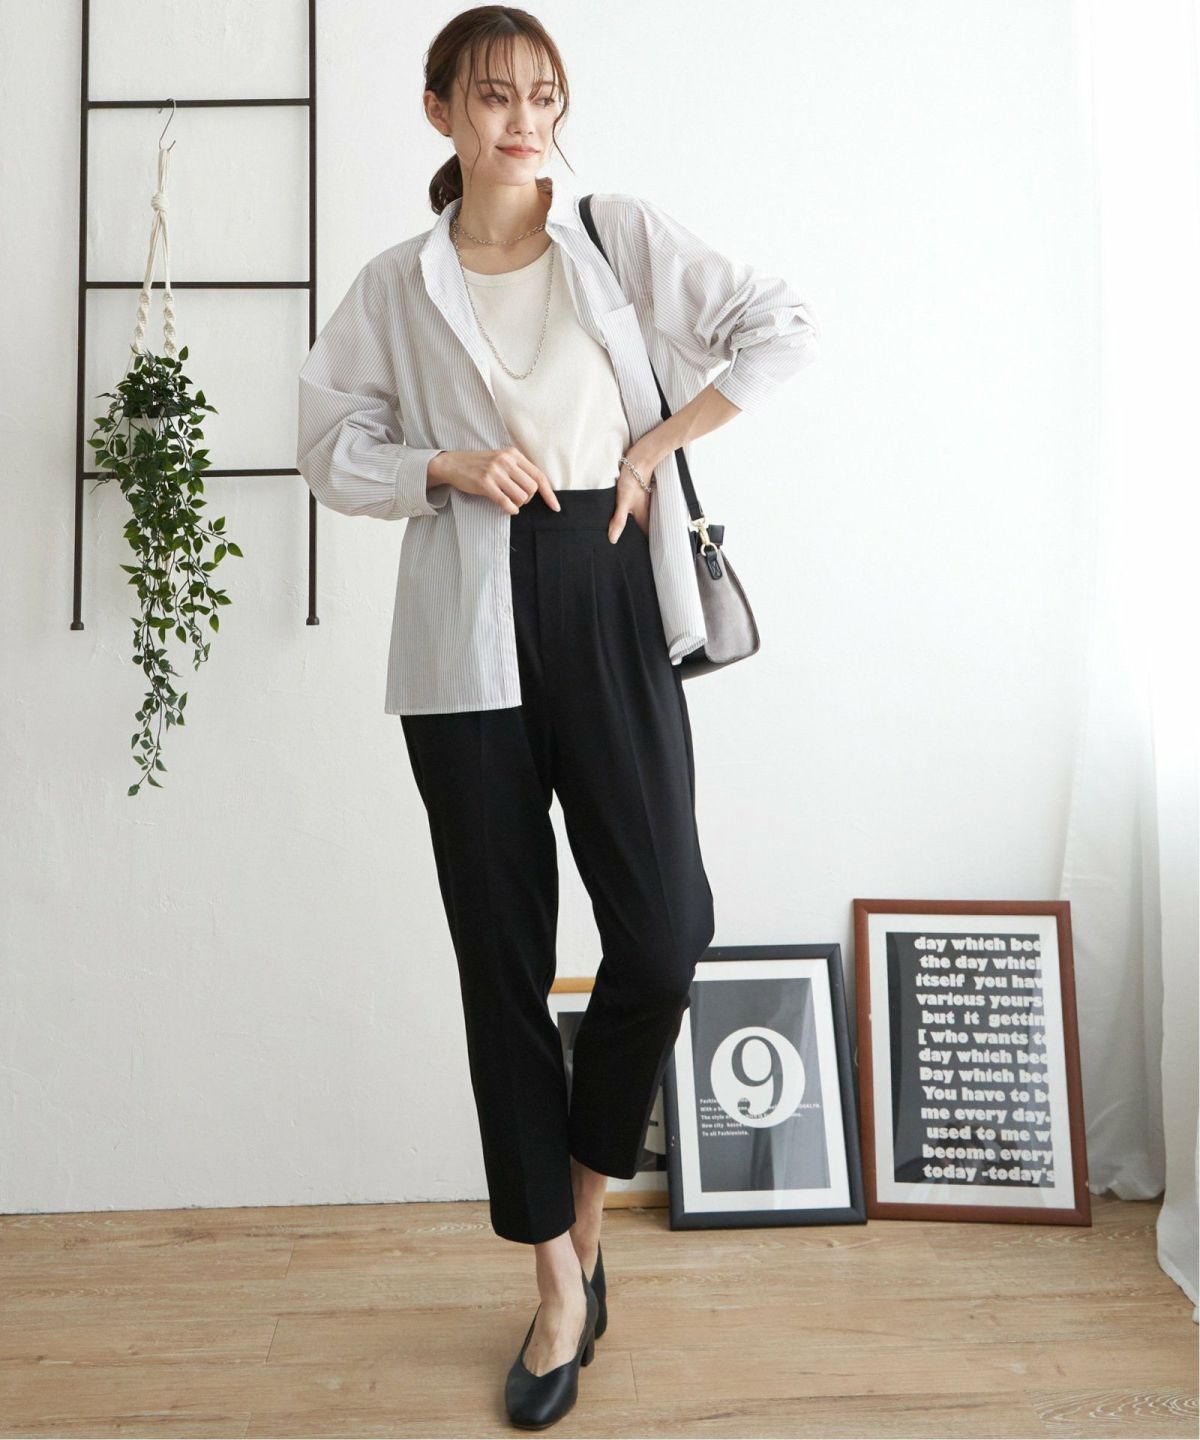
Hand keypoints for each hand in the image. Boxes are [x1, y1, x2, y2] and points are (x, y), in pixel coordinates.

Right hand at [429, 447, 559, 513]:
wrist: (453, 463)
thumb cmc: (480, 465)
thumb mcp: (501, 460)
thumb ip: (518, 469)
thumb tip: (538, 488)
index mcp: (513, 454)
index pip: (539, 476)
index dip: (549, 494)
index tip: (555, 507)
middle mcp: (506, 460)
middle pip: (532, 489)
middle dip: (528, 499)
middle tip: (517, 499)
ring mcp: (495, 471)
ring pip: (521, 496)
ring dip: (518, 504)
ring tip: (509, 501)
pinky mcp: (485, 483)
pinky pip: (506, 502)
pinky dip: (510, 509)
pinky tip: (507, 508)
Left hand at [607, 448, 656, 542]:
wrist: (640, 459)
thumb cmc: (633, 480)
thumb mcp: (623, 502)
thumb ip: (618, 521)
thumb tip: (613, 540)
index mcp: (643, 517)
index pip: (643, 537)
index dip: (638, 546)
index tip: (630, 556)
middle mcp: (643, 512)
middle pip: (638, 529)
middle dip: (631, 538)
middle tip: (619, 550)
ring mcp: (639, 504)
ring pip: (634, 520)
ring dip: (627, 527)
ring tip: (614, 536)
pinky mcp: (634, 496)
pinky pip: (629, 510)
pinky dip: (624, 516)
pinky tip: (615, 517)